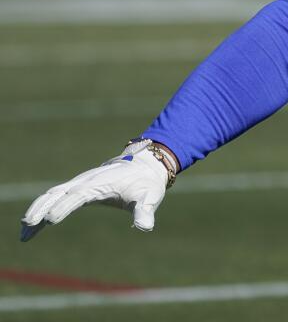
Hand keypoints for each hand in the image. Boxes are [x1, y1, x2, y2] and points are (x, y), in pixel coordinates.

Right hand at [20, 140, 175, 240]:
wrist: (145, 167)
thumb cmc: (146, 184)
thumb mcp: (150, 197)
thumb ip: (145, 211)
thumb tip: (145, 227)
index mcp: (100, 183)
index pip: (78, 194)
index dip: (64, 206)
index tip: (50, 220)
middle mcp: (85, 182)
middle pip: (57, 193)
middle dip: (42, 208)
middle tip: (29, 225)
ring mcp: (78, 184)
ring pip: (51, 196)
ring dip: (36, 211)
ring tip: (24, 233)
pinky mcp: (77, 189)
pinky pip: (53, 198)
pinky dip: (40, 210)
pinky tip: (31, 229)